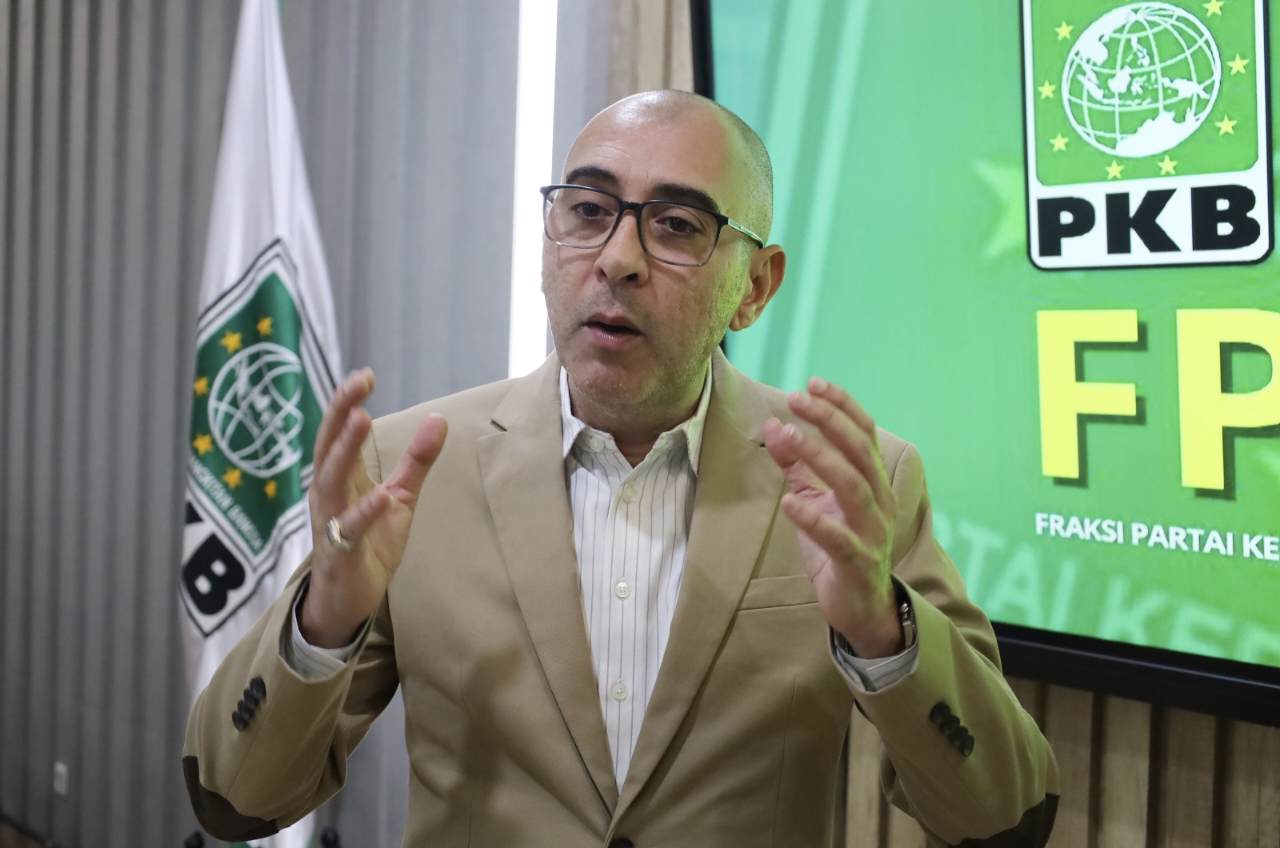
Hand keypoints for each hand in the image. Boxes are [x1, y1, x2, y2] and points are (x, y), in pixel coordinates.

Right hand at [300, 368, 447, 646]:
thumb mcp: (400, 496)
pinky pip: (349, 529)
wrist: (349, 598)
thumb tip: (439, 418)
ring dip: (345, 449)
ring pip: (330, 480)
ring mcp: (331, 521)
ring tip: (360, 418)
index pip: (338, 432)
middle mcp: (328, 493)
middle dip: (339, 412)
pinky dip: (365, 512)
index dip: (346, 402)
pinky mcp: (341, 552)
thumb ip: (417, 461)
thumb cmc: (370, 542)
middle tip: (357, 384)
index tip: (365, 374)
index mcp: (340, 477)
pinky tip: (382, 496)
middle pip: (328, 446)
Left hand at [762, 377, 900, 657]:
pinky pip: (837, 538)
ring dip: (820, 458)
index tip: (814, 383)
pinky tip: (790, 503)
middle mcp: (880, 501)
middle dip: (829, 421)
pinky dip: (814, 519)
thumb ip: (797, 466)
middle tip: (797, 399)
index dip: (842, 406)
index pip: (864, 433)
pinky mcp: (857, 562)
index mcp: (873, 481)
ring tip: (788, 436)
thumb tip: (775, 427)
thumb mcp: (814, 499)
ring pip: (854, 487)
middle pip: (860, 452)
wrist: (861, 606)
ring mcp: (872, 532)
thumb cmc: (838, 546)